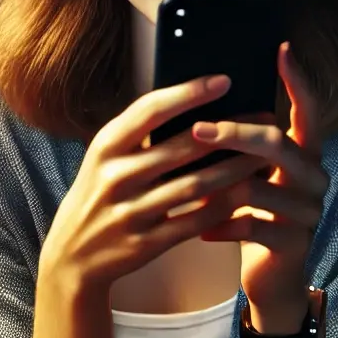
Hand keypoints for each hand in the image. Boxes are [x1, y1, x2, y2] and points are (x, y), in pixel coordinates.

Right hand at [41, 74, 270, 290]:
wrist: (73, 256)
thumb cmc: (99, 194)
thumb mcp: (104, 158)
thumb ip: (138, 133)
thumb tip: (192, 100)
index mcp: (106, 147)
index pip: (151, 110)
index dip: (189, 93)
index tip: (224, 81)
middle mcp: (116, 177)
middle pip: (183, 147)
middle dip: (230, 132)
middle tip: (265, 119)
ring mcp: (131, 212)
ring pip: (197, 185)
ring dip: (236, 169)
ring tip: (264, 156)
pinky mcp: (147, 243)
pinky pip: (196, 221)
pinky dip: (223, 206)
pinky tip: (246, 193)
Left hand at [191, 43, 328, 314]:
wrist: (274, 280)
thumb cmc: (255, 217)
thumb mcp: (253, 177)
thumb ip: (243, 148)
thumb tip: (201, 107)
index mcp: (306, 154)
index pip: (310, 110)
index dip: (297, 80)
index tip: (281, 49)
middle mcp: (315, 177)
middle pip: (278, 142)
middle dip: (234, 133)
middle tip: (197, 129)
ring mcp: (309, 211)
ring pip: (258, 186)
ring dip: (216, 188)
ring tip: (188, 191)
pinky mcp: (294, 243)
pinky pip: (250, 225)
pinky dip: (219, 226)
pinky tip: (202, 230)